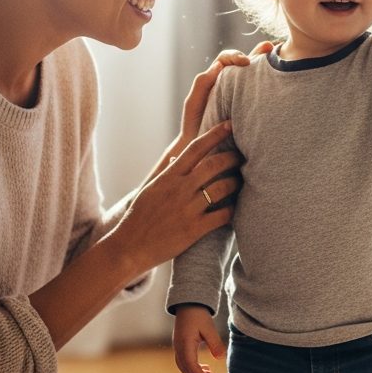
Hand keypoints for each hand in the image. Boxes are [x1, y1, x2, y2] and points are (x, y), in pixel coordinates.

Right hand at [114, 121, 240, 276]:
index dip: (215, 134)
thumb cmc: (139, 218)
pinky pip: (223, 216)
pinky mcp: (194, 229)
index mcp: (168, 177)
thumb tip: (175, 158)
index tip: (230, 124)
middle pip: (214, 164)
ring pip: (222, 188)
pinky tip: (237, 209)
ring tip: (241, 181)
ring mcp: (188, 209)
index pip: (195, 148)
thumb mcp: (151, 190)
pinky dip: (233, 210)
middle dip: (233, 157)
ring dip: (236, 183)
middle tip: (243, 155)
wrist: (128, 248)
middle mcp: (179, 189)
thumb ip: (167, 174)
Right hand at [172, 304, 225, 372]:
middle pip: (184, 368)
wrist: (189, 304)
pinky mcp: (179, 344)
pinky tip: (202, 366)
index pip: (190, 364)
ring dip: (193, 372)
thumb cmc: (199, 315)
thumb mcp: (210, 328)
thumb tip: (221, 358)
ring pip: (182, 365)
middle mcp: (179, 346)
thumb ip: (215, 343)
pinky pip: (182, 360)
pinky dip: (190, 366)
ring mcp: (177, 346)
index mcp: (185, 343)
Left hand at [179, 42, 272, 144]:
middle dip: (259, 53)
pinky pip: (263, 97)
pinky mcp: (253, 112)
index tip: (246, 62)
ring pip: (256, 79)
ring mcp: (244, 98)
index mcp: (216, 80)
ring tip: (281, 60)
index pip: (226, 60)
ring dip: (269, 67)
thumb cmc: (194, 127)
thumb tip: (220, 66)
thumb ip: (203, 83)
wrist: (202, 153)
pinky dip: (271, 87)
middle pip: (246, 64)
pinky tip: (281, 84)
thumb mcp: (194, 103)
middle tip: (270, 48)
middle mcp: (231, 86)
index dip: (235, 56)